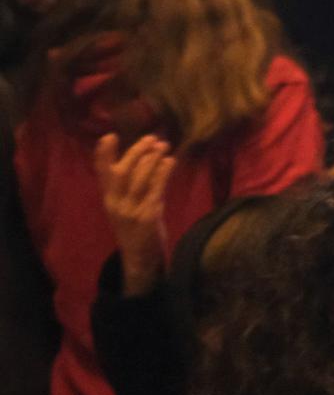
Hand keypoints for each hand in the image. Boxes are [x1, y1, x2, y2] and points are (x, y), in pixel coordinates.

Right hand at [92, 134, 174, 295]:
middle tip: (151, 138)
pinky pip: (155, 191)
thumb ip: (130, 184)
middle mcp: (116, 204)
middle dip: (136, 153)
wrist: (139, 257)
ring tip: (163, 145)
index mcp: (109, 199)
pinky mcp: (147, 217)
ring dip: (152, 160)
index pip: (102, 174)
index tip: (109, 136)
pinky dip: (162, 174)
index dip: (104, 155)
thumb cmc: (135, 225)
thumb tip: (145, 155)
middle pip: (122, 173)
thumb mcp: (126, 205)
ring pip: (139, 180)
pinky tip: (170, 161)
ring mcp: (131, 211)